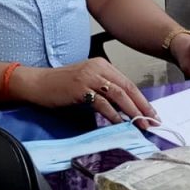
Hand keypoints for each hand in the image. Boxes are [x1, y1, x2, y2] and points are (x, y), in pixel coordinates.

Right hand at [11, 58, 156, 124]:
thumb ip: (104, 90)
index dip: (142, 100)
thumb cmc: (61, 85)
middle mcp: (97, 67)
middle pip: (127, 88)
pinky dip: (114, 115)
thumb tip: (125, 109)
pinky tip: (121, 124)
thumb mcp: (87, 82)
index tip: (152, 114)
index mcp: (101, 64)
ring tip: (141, 125)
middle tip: (153, 122)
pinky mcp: (81, 88)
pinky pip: (103, 103)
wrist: (37, 83)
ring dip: (133, 112)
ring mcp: (89, 77)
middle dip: (142, 107)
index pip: (128, 83)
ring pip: (119, 94)